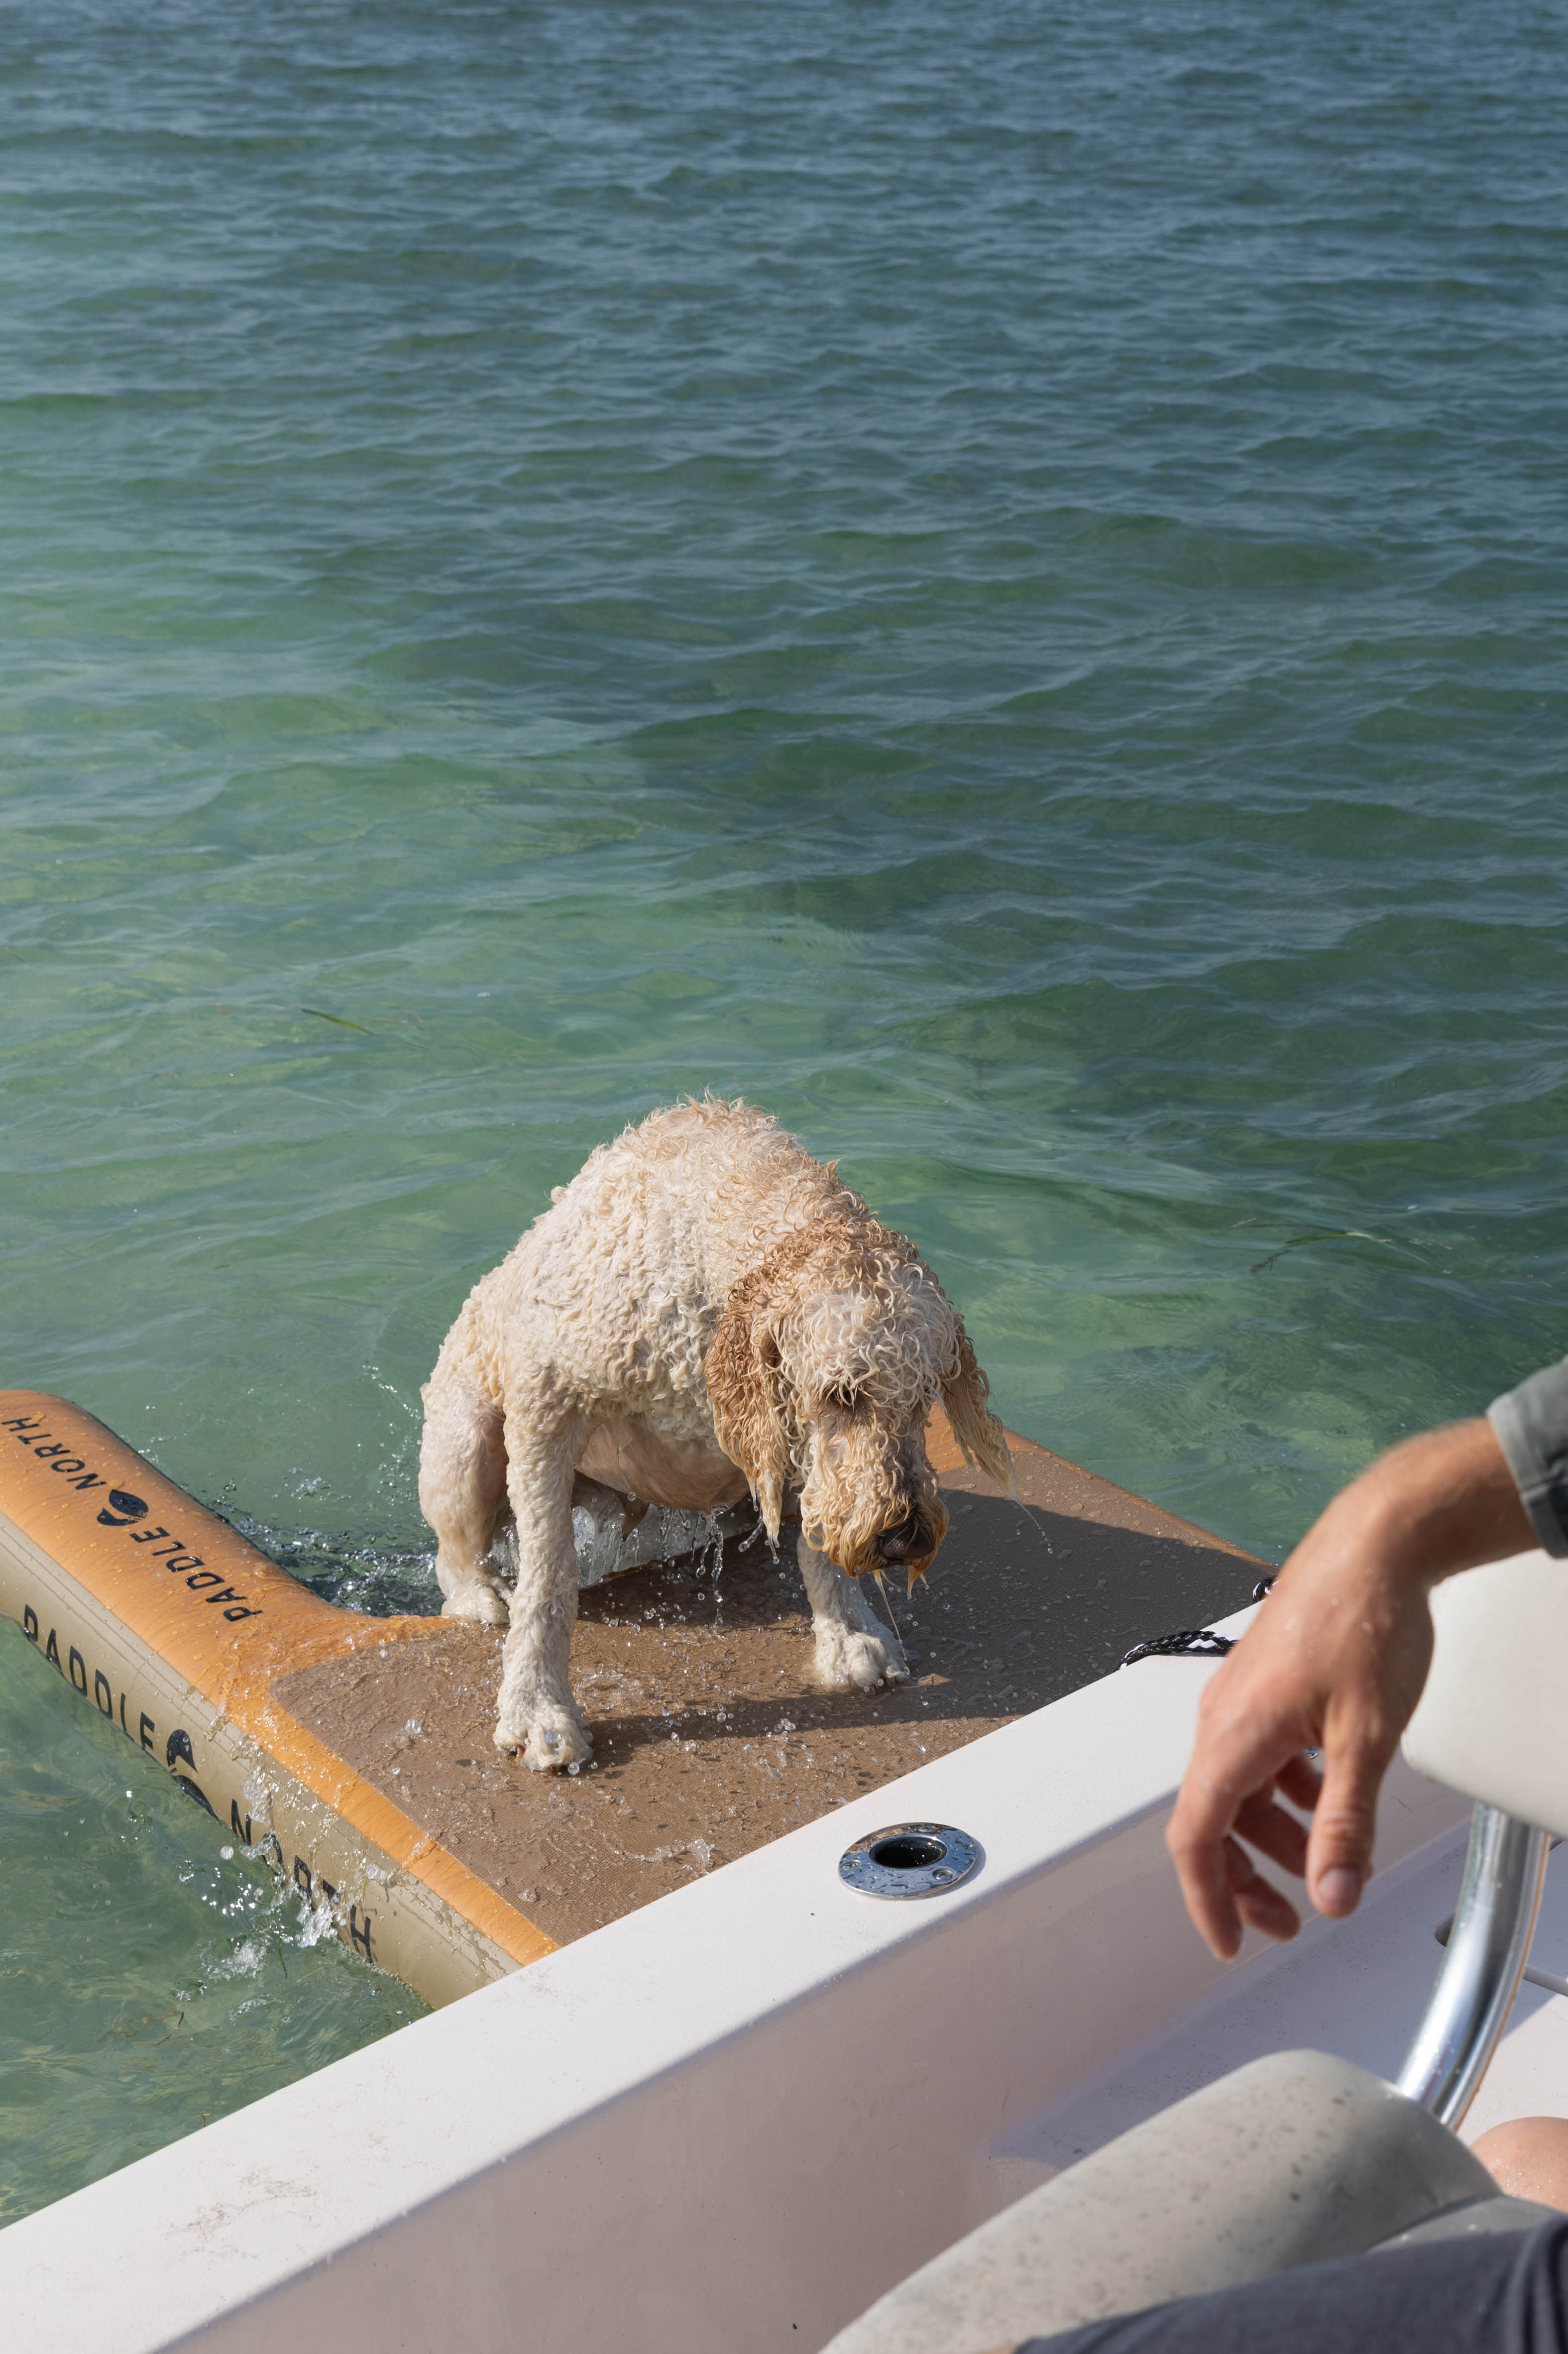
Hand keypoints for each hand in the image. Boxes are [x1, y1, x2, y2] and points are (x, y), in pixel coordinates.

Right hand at [1165, 1418, 1531, 1959]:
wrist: (1375, 1546)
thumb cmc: (1364, 1621)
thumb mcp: (1367, 1740)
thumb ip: (1346, 1825)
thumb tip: (1332, 1893)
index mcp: (1234, 1736)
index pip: (1196, 1839)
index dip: (1208, 1900)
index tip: (1229, 1942)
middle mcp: (1224, 1716)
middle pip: (1214, 1819)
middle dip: (1248, 1878)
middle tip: (1289, 1919)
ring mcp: (1242, 1696)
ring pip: (1241, 1787)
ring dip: (1275, 1834)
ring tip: (1324, 1861)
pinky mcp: (1264, 1682)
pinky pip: (1260, 1754)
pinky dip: (1289, 1791)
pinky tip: (1331, 1795)